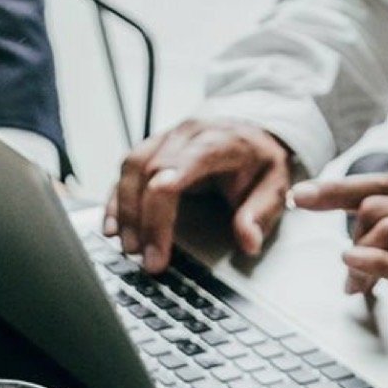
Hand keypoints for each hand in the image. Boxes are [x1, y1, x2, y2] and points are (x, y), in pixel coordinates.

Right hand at [104, 120, 292, 273]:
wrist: (254, 128)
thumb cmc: (260, 160)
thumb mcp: (275, 186)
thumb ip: (260, 214)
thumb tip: (248, 242)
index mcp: (215, 142)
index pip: (173, 173)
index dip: (159, 216)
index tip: (157, 252)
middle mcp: (185, 134)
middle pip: (147, 173)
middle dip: (141, 221)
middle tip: (144, 260)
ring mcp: (166, 137)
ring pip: (130, 168)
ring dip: (123, 210)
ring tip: (127, 246)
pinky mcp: (154, 147)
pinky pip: (125, 169)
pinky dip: (115, 199)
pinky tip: (112, 227)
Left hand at [293, 172, 387, 348]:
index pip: (387, 185)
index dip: (340, 188)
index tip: (306, 194)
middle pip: (376, 201)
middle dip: (337, 217)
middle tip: (322, 240)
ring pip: (387, 226)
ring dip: (356, 255)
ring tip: (352, 281)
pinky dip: (374, 265)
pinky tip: (357, 271)